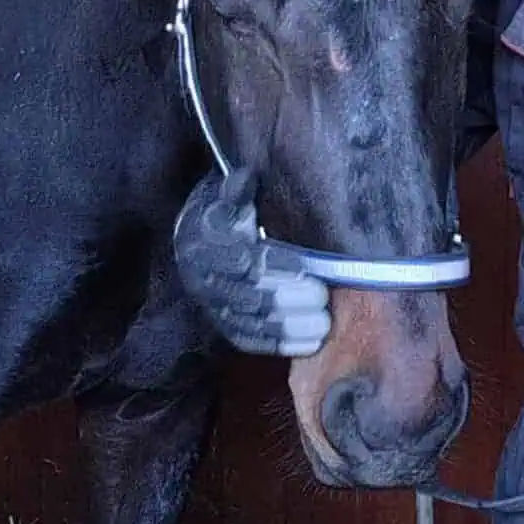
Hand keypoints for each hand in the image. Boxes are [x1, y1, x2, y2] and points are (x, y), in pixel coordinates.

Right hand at [171, 169, 331, 356]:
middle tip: (321, 297)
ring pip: (249, 322)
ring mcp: (212, 305)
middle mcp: (201, 277)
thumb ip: (239, 188)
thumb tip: (246, 178)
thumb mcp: (229, 190)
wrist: (204, 234)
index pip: (237, 258)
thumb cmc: (228, 207)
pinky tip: (311, 343)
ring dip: (288, 326)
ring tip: (323, 323)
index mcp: (201, 241)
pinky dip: (280, 344)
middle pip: (246, 295)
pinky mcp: (224, 325)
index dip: (273, 264)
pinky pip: (249, 340)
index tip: (304, 266)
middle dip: (286, 298)